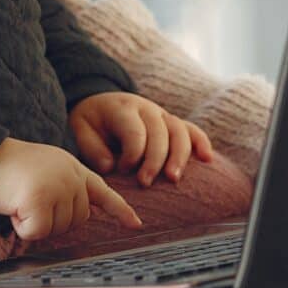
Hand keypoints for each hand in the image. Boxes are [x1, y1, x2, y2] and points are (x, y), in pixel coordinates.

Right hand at [0, 137, 141, 240]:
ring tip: (20, 198)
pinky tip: (13, 205)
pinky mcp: (40, 199)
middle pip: (77, 221)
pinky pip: (37, 232)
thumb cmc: (8, 168)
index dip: (120, 210)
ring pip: (57, 229)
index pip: (102, 191)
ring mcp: (57, 187)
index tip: (135, 224)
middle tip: (30, 200)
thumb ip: (65, 188)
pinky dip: (21, 226)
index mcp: (73, 168)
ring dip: (35, 222)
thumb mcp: (45, 171)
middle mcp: (71, 176)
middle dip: (52, 220)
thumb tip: (77, 216)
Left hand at [67, 91, 214, 186]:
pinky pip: (192, 130)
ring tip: (173, 178)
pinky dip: (201, 142)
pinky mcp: (172, 123)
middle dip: (155, 159)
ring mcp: (162, 114)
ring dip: (180, 155)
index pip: (135, 130)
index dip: (132, 153)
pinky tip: (207, 159)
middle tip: (146, 182)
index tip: (122, 170)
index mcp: (122, 108)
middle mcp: (146, 108)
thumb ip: (92, 148)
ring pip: (179, 130)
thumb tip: (110, 166)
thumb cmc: (90, 123)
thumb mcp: (80, 130)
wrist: (100, 105)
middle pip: (160, 131)